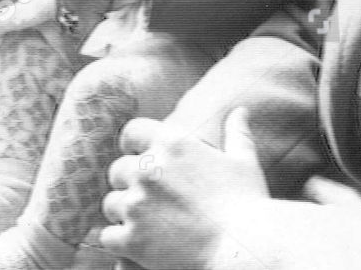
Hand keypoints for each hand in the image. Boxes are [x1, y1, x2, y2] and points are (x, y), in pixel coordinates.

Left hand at [100, 109, 270, 269]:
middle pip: (118, 171)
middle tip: (150, 203)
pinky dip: (121, 243)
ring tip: (149, 227)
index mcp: (171, 144)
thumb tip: (241, 110)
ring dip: (125, 215)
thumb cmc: (251, 208)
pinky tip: (139, 248)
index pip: (131, 132)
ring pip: (112, 204)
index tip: (137, 158)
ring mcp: (137, 203)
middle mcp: (148, 168)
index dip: (132, 146)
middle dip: (130, 185)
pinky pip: (109, 237)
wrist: (251, 251)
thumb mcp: (244, 164)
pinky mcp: (133, 237)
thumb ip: (237, 134)